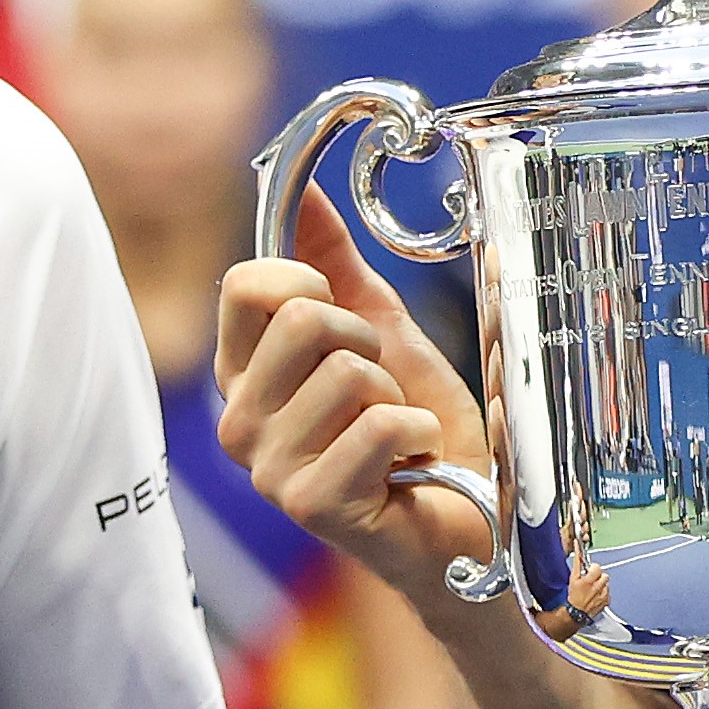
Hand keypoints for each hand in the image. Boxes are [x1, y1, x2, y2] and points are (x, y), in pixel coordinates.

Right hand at [215, 195, 497, 617]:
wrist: (468, 515)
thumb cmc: (417, 429)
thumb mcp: (378, 331)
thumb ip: (335, 266)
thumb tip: (305, 193)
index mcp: (243, 376)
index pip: (245, 285)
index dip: (310, 285)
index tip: (344, 322)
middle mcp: (240, 423)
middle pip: (302, 320)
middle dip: (367, 343)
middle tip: (381, 390)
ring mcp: (270, 468)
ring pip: (348, 372)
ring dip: (396, 397)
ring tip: (395, 435)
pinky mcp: (312, 504)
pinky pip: (379, 424)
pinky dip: (418, 434)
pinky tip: (410, 465)